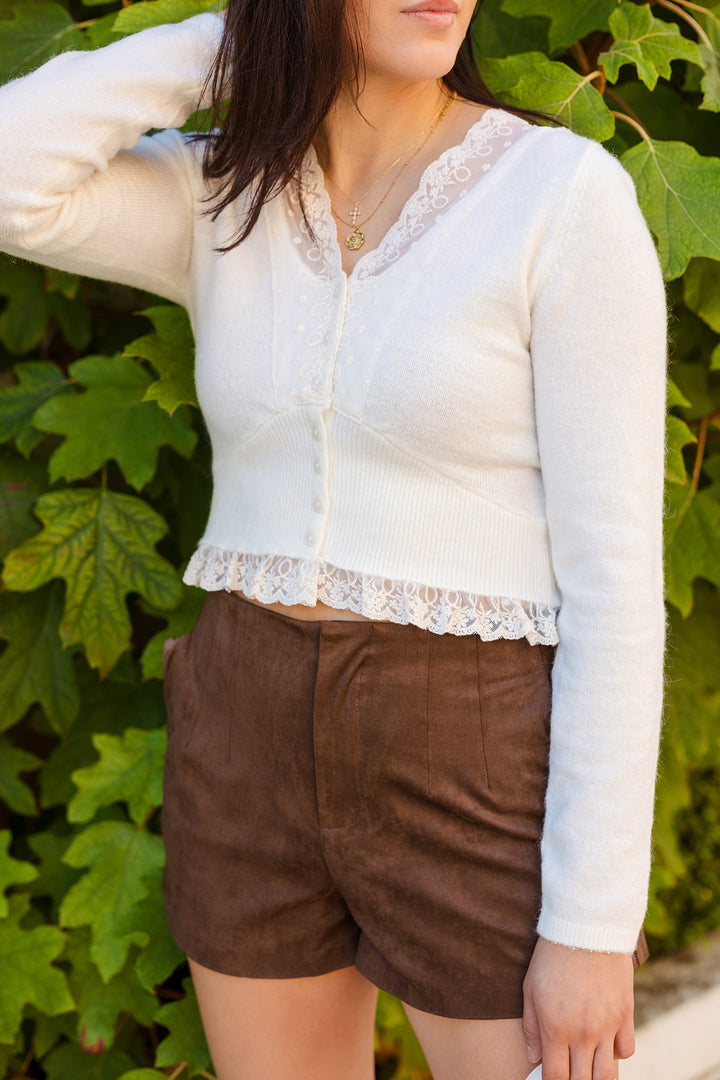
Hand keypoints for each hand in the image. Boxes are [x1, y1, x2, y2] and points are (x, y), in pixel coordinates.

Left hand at [522, 936, 634, 1079]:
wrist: (586, 927)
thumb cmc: (552, 956)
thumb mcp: (530, 988)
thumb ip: (531, 1027)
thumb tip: (534, 1058)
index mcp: (556, 1028)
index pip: (556, 1078)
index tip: (551, 1079)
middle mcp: (583, 1033)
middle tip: (569, 1071)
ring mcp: (607, 1026)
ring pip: (607, 1075)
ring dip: (596, 1076)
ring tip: (588, 1067)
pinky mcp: (625, 1015)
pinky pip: (626, 1051)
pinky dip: (616, 1054)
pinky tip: (606, 1045)